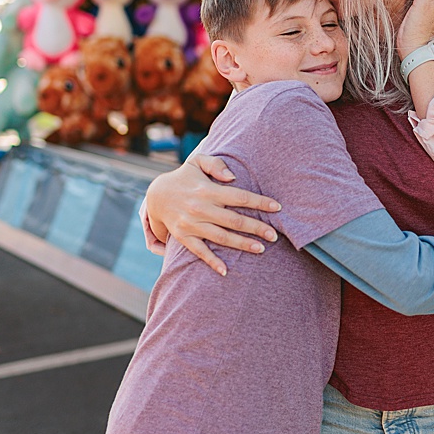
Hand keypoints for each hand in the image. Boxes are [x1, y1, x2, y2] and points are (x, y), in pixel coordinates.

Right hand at [144, 154, 280, 276]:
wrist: (156, 195)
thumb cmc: (184, 178)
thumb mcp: (197, 163)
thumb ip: (216, 165)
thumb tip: (233, 177)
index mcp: (207, 190)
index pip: (239, 197)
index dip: (260, 202)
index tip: (277, 207)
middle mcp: (200, 208)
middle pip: (234, 220)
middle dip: (256, 228)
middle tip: (274, 235)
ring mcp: (191, 224)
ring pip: (221, 237)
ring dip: (242, 244)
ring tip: (261, 249)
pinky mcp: (183, 236)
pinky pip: (199, 251)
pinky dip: (212, 261)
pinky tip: (225, 271)